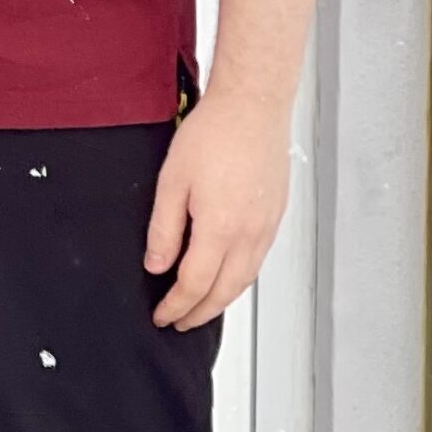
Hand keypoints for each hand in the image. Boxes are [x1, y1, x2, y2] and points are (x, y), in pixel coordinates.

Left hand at [145, 85, 291, 330]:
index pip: (196, 284)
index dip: (176, 305)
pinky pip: (257, 261)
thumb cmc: (213, 135)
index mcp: (220, 229)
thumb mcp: (171, 181)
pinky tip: (227, 275)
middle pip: (225, 291)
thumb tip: (157, 265)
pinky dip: (239, 278)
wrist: (252, 108)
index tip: (162, 315)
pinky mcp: (275, 216)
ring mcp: (267, 227)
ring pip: (245, 279)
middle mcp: (250, 235)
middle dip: (200, 313)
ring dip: (222, 300)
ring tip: (200, 307)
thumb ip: (164, 229)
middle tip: (179, 322)